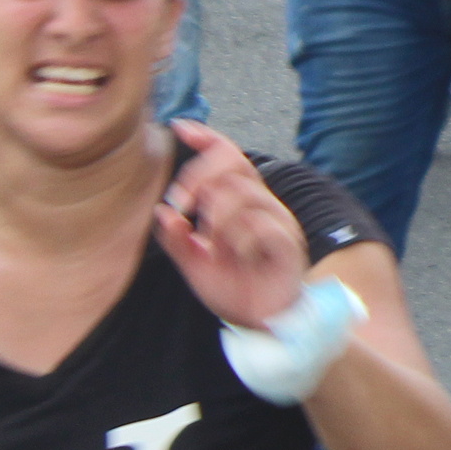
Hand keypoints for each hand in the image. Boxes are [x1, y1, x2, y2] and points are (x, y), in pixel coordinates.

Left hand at [152, 121, 310, 328]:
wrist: (265, 323)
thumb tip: (162, 212)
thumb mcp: (195, 265)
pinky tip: (235, 251)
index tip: (180, 126)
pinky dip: (241, 235)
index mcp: (241, 205)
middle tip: (179, 203)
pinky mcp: (288, 244)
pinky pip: (263, 225)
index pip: (228, 158)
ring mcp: (277, 222)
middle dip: (199, 176)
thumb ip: (177, 240)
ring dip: (217, 213)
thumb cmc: (235, 289)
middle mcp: (262, 205)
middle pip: (234, 166)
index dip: (207, 138)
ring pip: (244, 194)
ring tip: (210, 238)